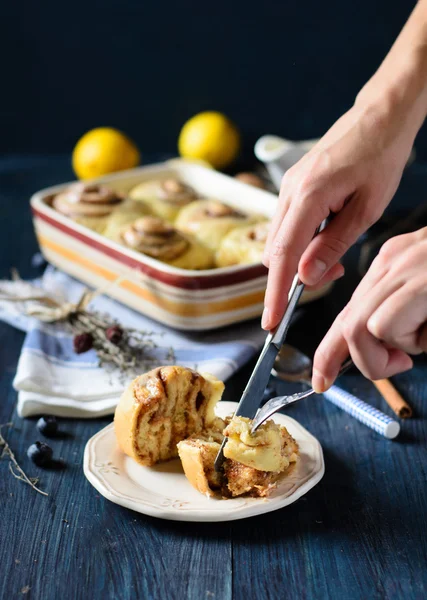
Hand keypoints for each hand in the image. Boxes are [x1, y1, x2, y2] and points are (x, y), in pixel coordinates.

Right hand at [261, 101, 415, 330]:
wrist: (379, 115)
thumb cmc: (381, 156)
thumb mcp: (367, 208)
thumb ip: (333, 244)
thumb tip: (305, 276)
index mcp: (308, 196)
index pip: (282, 256)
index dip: (275, 292)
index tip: (270, 320)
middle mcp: (290, 191)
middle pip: (274, 250)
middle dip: (289, 278)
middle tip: (324, 283)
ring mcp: (288, 187)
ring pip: (279, 238)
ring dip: (297, 260)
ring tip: (332, 261)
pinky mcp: (293, 185)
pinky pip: (286, 224)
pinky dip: (299, 242)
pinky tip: (324, 241)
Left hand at [312, 227, 426, 391]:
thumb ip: (403, 318)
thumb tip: (386, 352)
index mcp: (392, 265)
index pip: (348, 311)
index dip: (330, 351)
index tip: (321, 380)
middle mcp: (391, 263)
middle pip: (347, 322)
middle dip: (365, 360)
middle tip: (400, 363)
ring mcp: (405, 269)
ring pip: (362, 328)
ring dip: (393, 350)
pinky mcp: (420, 282)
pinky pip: (387, 325)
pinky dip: (412, 340)